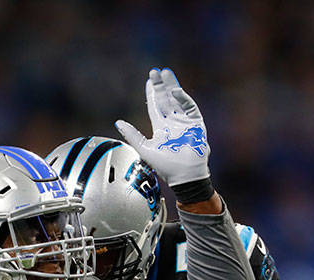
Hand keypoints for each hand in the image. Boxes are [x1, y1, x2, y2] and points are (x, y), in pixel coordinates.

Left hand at [116, 68, 210, 186]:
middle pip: (165, 99)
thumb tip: (118, 122)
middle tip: (154, 71)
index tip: (149, 80)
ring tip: (165, 73)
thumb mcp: (145, 148)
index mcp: (161, 128)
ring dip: (171, 86)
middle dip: (160, 86)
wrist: (184, 175)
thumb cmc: (166, 166)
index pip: (155, 107)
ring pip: (177, 100)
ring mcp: (184, 122)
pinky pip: (190, 107)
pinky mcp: (196, 124)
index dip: (152, 93)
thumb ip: (132, 135)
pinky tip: (175, 91)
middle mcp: (172, 123)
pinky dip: (183, 99)